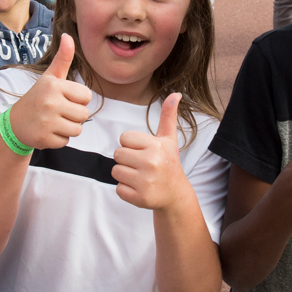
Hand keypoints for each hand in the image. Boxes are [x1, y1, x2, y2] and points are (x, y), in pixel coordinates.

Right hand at [7, 34, 91, 151]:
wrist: (15, 123)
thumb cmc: (38, 97)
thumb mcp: (50, 77)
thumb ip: (63, 58)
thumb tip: (68, 35)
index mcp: (54, 85)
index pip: (86, 96)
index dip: (78, 99)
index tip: (63, 98)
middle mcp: (50, 102)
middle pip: (84, 114)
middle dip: (74, 115)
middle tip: (57, 112)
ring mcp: (47, 121)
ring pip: (77, 129)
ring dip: (68, 128)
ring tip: (53, 121)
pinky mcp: (44, 138)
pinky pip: (66, 141)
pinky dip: (59, 139)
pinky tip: (47, 131)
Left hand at [114, 93, 189, 209]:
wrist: (175, 194)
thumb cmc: (168, 162)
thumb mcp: (169, 139)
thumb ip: (168, 115)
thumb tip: (175, 93)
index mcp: (155, 146)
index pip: (124, 138)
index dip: (131, 145)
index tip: (144, 151)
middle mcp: (151, 163)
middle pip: (117, 154)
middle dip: (126, 160)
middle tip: (141, 165)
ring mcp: (145, 182)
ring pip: (115, 171)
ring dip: (125, 174)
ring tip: (140, 176)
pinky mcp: (140, 198)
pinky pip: (118, 189)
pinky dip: (126, 190)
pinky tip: (140, 188)